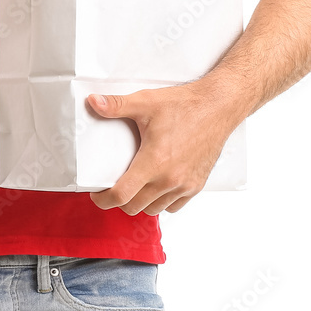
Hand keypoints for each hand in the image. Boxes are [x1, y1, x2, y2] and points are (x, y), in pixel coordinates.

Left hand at [85, 82, 235, 216]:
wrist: (217, 107)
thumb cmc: (183, 105)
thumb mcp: (145, 102)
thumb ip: (116, 105)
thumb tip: (93, 102)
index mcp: (154, 162)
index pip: (122, 195)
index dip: (104, 199)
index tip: (97, 194)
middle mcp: (170, 179)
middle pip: (135, 207)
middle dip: (120, 200)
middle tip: (113, 186)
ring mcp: (185, 185)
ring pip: (154, 209)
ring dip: (141, 202)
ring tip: (135, 185)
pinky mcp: (197, 185)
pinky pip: (174, 206)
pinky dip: (162, 201)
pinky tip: (157, 185)